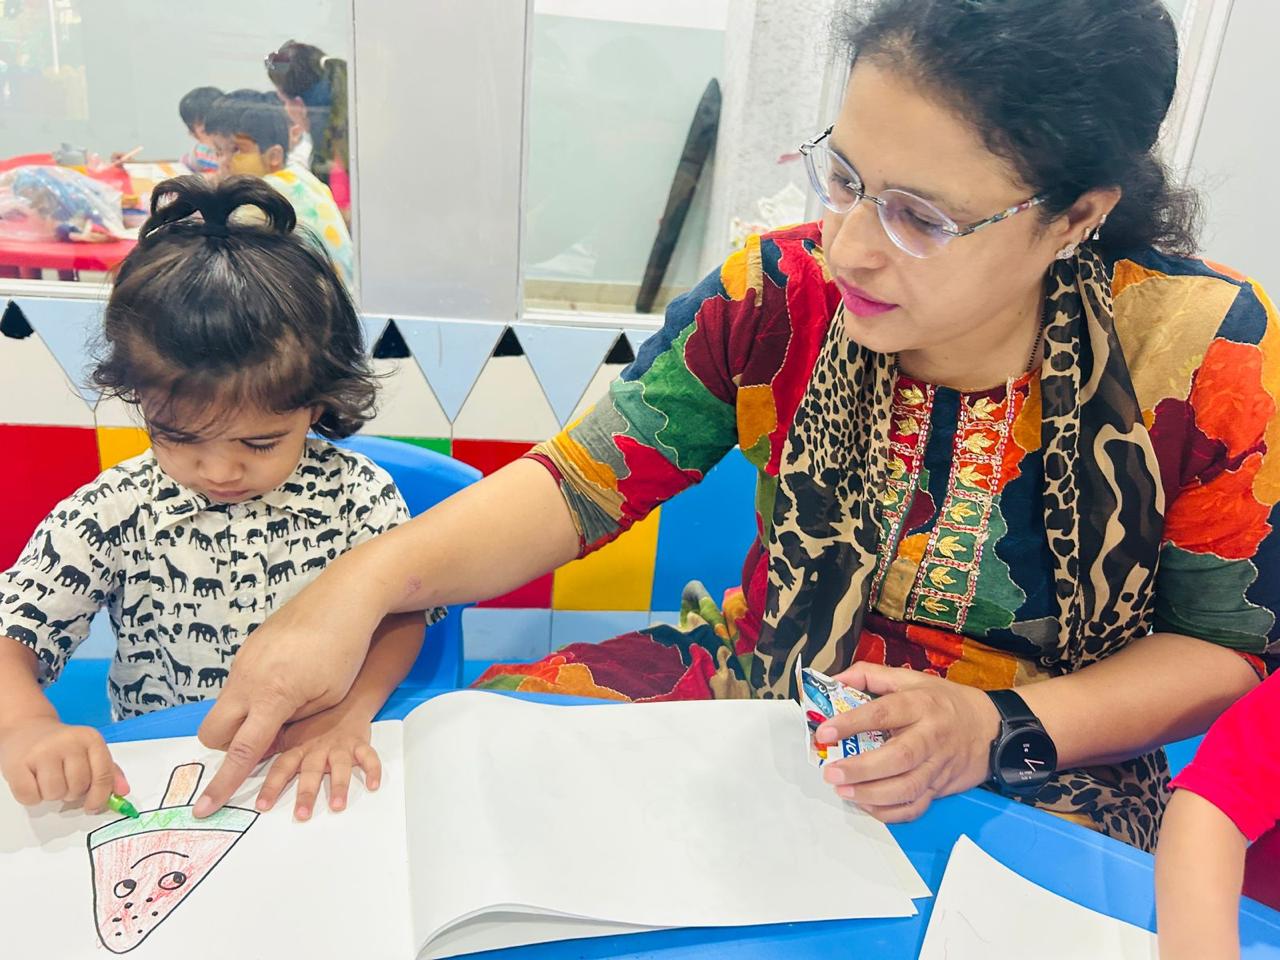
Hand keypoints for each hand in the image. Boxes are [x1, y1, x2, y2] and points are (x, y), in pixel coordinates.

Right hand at [0, 718, 128, 811]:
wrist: (26, 729)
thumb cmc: (62, 746)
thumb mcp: (89, 751)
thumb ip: (109, 772)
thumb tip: (124, 792)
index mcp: (91, 739)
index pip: (103, 775)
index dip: (100, 796)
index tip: (92, 807)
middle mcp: (69, 742)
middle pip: (79, 787)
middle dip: (72, 793)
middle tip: (64, 781)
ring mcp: (43, 751)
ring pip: (55, 793)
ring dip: (52, 795)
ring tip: (48, 779)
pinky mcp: (18, 764)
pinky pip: (30, 797)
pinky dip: (32, 797)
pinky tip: (33, 781)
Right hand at [195, 556, 387, 817]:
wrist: (343, 599)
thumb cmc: (344, 652)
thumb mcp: (327, 699)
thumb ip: (291, 724)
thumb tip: (265, 740)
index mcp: (272, 698)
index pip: (242, 751)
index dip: (223, 783)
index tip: (203, 808)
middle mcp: (248, 679)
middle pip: (214, 732)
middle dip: (229, 747)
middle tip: (264, 740)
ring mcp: (243, 661)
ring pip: (225, 707)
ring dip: (243, 719)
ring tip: (284, 704)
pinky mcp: (247, 648)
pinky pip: (236, 684)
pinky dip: (251, 695)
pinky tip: (284, 680)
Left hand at [254, 706, 380, 820]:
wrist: (343, 698)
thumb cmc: (313, 723)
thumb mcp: (289, 733)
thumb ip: (271, 748)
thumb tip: (238, 763)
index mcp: (297, 749)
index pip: (281, 769)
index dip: (272, 787)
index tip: (263, 806)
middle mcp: (317, 749)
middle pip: (310, 773)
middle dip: (306, 793)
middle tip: (301, 814)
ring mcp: (339, 747)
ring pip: (339, 768)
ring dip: (338, 786)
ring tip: (338, 805)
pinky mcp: (359, 744)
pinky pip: (368, 757)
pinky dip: (372, 770)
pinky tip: (373, 784)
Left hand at [815, 663, 1000, 822]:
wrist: (990, 728)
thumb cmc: (945, 702)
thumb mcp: (912, 679)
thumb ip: (871, 675)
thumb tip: (835, 680)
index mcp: (920, 705)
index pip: (883, 713)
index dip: (852, 722)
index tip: (825, 730)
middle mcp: (930, 736)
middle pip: (898, 757)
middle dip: (861, 768)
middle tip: (831, 772)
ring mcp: (937, 766)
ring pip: (907, 788)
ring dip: (872, 795)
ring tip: (844, 791)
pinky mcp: (940, 788)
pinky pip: (915, 807)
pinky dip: (890, 813)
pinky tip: (867, 804)